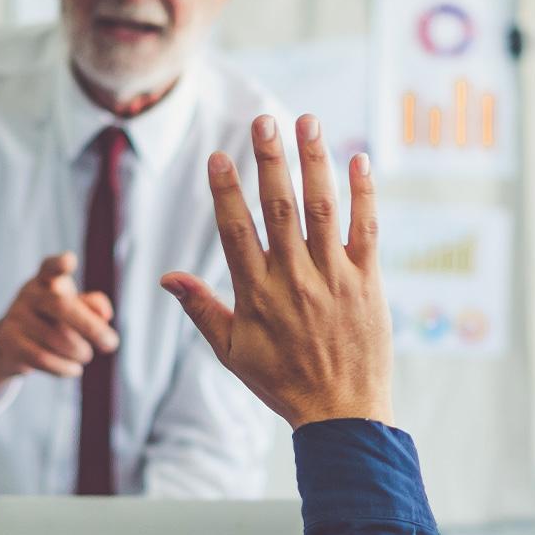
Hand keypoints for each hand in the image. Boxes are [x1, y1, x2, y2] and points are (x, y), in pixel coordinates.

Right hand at [0, 251, 118, 403]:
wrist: (9, 346)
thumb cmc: (50, 322)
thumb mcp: (72, 309)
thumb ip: (92, 306)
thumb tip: (105, 314)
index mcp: (46, 280)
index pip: (50, 267)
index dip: (59, 264)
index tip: (69, 260)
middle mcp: (29, 294)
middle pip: (61, 306)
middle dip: (91, 327)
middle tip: (112, 344)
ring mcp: (16, 317)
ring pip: (57, 338)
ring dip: (80, 352)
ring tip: (85, 356)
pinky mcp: (9, 341)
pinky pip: (43, 358)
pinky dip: (65, 367)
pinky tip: (74, 369)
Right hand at [161, 115, 393, 428]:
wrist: (341, 413)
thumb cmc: (281, 383)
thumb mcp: (232, 351)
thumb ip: (201, 309)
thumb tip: (167, 278)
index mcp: (257, 294)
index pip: (236, 231)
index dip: (226, 191)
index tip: (219, 156)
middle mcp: (294, 280)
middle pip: (280, 208)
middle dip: (270, 160)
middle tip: (263, 121)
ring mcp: (333, 278)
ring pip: (322, 209)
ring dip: (315, 162)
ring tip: (307, 122)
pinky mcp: (367, 282)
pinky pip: (366, 229)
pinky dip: (363, 194)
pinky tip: (359, 160)